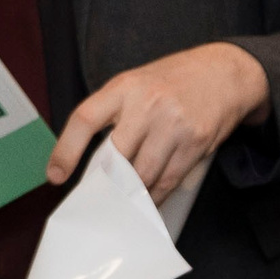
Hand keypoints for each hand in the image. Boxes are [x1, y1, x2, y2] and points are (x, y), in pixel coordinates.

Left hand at [48, 43, 270, 198]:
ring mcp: (173, 124)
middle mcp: (147, 104)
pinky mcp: (195, 142)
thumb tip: (89, 161)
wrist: (223, 73)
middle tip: (95, 200)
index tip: (55, 175)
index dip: (66, 150)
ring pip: (142, 174)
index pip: (85, 119)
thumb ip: (112, 115)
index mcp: (123, 87)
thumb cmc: (171, 82)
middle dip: (103, 183)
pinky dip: (154, 195)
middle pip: (115, 156)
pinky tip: (147, 200)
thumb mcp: (134, 84)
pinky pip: (168, 179)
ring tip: (121, 204)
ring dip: (130, 194)